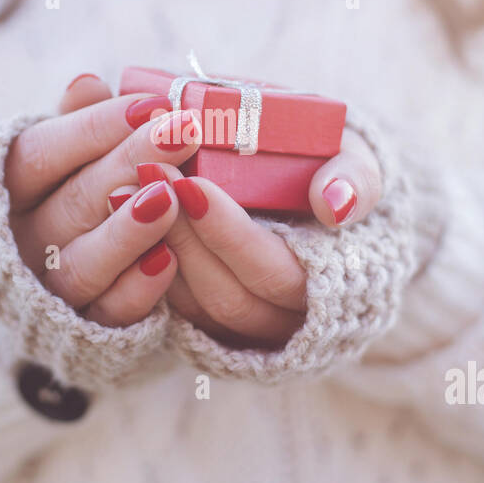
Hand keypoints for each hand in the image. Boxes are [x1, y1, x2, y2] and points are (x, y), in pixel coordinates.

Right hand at [3, 74, 202, 327]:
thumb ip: (76, 123)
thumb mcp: (63, 160)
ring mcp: (48, 290)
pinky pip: (108, 313)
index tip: (153, 105)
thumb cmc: (65, 200)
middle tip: (183, 132)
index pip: (40, 154)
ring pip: (83, 263)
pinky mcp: (82, 332)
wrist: (43, 296)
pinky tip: (169, 261)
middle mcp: (20, 241)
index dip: (93, 128)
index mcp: (9, 190)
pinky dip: (137, 288)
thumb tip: (87, 83)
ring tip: (169, 198)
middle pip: (71, 202)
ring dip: (128, 231)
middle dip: (129, 164)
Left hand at [60, 75, 382, 350]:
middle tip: (145, 173)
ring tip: (124, 187)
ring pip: (194, 304)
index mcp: (332, 283)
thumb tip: (335, 204)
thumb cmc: (339, 167)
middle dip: (181, 235)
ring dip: (156, 246)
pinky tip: (123, 211)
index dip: (229, 234)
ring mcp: (249, 323)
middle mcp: (288, 317)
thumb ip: (357, 177)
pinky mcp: (213, 315)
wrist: (320, 184)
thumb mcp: (360, 159)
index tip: (190, 185)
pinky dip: (148, 260)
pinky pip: (175, 304)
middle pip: (225, 295)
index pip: (274, 273)